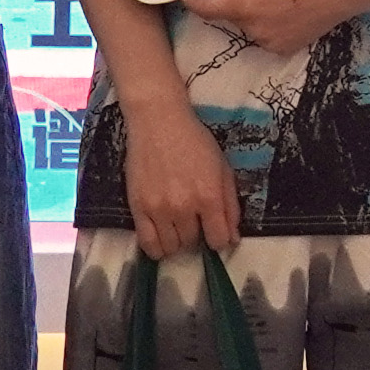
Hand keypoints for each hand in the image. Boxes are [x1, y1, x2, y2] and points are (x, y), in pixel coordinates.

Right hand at [121, 97, 243, 263]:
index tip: (215, 232)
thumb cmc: (194, 142)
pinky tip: (162, 236)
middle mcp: (184, 207)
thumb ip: (230, 206)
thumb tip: (231, 239)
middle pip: (192, 243)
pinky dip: (157, 247)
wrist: (158, 122)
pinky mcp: (137, 207)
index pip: (218, 240)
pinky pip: (147, 244)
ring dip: (177, 241)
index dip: (219, 240)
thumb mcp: (222, 169)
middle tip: (193, 219)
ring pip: (171, 247)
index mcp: (209, 196)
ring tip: (177, 225)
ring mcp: (158, 209)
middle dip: (196, 235)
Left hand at [188, 0, 369, 56]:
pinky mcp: (284, 49)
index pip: (207, 10)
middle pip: (232, 16)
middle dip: (236, 1)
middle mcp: (253, 29)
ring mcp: (269, 42)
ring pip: (250, 26)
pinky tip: (288, 9)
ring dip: (254, 13)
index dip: (194, 2)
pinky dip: (269, 24)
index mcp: (244, 6)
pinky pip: (266, 36)